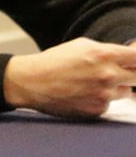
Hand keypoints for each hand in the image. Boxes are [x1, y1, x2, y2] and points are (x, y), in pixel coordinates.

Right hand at [2, 38, 135, 118]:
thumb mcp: (83, 46)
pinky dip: (101, 100)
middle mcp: (108, 75)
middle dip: (130, 74)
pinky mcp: (97, 110)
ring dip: (115, 88)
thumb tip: (132, 55)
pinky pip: (109, 104)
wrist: (31, 82)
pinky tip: (84, 95)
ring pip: (126, 92)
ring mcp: (104, 94)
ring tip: (92, 84)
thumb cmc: (55, 61)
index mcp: (105, 55)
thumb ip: (110, 51)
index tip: (132, 63)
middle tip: (114, 74)